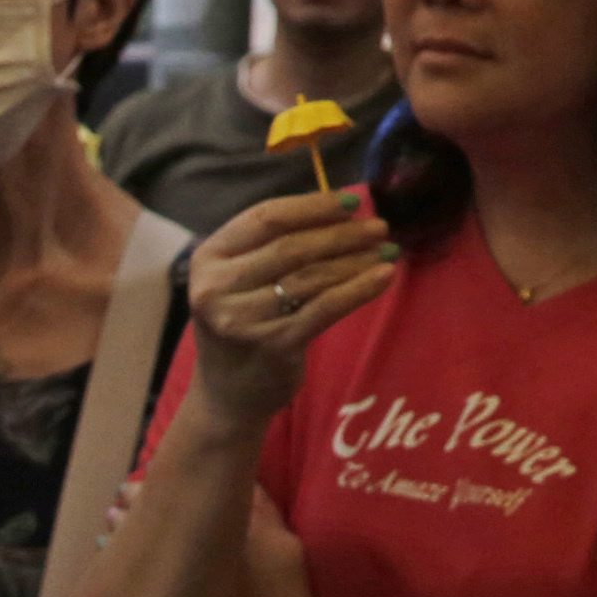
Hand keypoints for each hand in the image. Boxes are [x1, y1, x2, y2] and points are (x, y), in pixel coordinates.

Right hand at [183, 188, 403, 431]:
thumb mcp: (242, 277)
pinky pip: (325, 308)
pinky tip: (384, 277)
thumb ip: (276, 243)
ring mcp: (243, 319)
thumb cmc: (245, 321)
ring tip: (387, 250)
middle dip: (341, 233)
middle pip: (291, 246)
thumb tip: (342, 210)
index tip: (351, 202)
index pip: (265, 217)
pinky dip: (359, 289)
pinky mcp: (273, 345)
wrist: (228, 394)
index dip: (312, 206)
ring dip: (355, 260)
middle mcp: (217, 287)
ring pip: (312, 277)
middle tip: (379, 226)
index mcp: (208, 257)